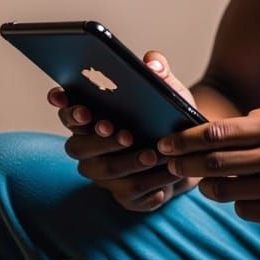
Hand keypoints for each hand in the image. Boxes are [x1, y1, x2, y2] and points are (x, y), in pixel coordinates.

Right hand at [47, 50, 200, 212]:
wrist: (195, 149)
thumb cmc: (170, 115)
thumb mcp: (170, 89)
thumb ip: (159, 70)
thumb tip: (151, 63)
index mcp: (94, 117)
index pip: (68, 111)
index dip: (65, 107)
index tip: (71, 102)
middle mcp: (90, 147)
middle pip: (78, 146)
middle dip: (99, 140)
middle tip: (122, 132)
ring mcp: (105, 174)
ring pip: (106, 171)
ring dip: (129, 162)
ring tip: (152, 154)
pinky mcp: (126, 195)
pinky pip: (131, 194)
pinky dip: (149, 185)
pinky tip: (163, 180)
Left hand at [158, 106, 259, 232]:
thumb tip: (236, 122)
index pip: (220, 132)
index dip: (187, 138)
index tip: (168, 142)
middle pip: (214, 161)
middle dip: (184, 163)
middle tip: (169, 164)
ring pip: (225, 190)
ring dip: (207, 186)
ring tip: (204, 181)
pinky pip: (245, 211)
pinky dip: (238, 203)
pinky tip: (242, 196)